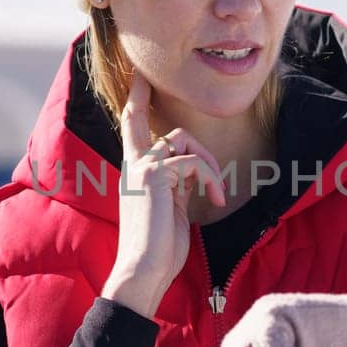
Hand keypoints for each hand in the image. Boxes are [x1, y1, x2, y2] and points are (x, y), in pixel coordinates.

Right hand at [103, 69, 226, 317]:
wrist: (143, 270)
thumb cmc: (159, 248)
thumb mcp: (170, 209)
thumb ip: (175, 185)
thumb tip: (193, 173)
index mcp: (134, 171)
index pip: (132, 124)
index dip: (136, 98)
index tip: (140, 75)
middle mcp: (133, 164)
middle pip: (168, 129)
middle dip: (198, 149)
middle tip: (214, 184)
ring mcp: (141, 167)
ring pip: (183, 140)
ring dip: (208, 164)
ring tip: (214, 193)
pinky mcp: (154, 174)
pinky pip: (193, 162)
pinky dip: (210, 178)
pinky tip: (213, 200)